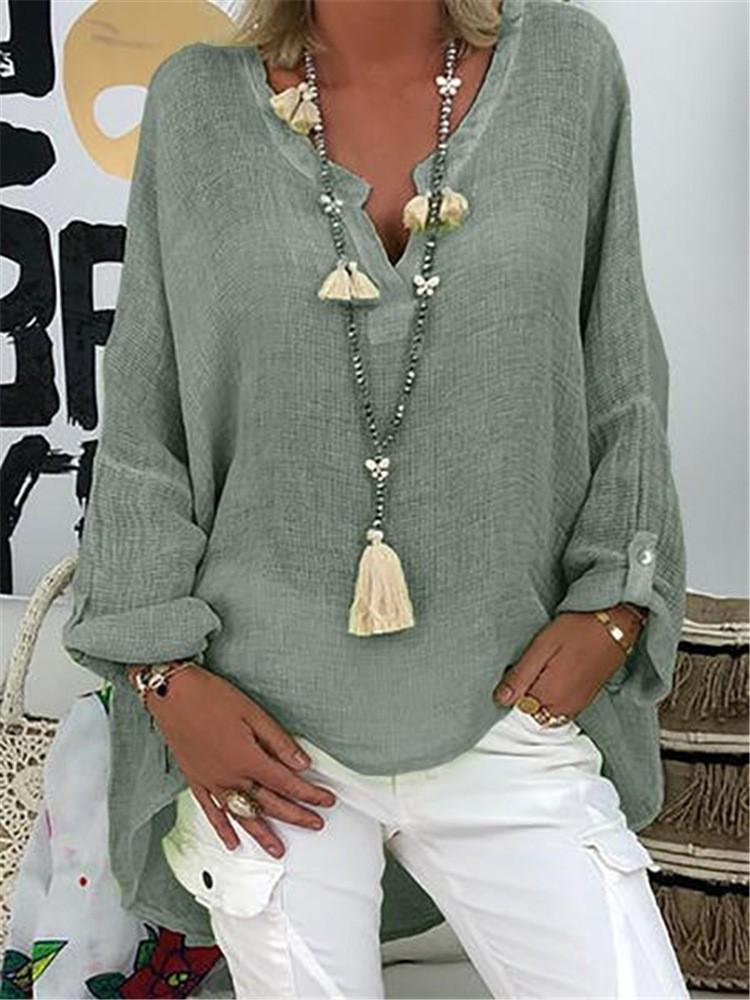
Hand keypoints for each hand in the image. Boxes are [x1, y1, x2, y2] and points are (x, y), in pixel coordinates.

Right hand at [143, 663, 336, 856]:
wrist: (172, 695)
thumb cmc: (211, 697)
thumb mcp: (253, 713)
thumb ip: (278, 742)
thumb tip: (302, 763)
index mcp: (248, 758)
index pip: (286, 783)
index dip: (309, 794)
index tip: (325, 801)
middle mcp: (230, 777)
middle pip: (269, 803)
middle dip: (296, 816)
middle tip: (315, 824)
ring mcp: (211, 782)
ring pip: (243, 815)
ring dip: (263, 834)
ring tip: (278, 849)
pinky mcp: (196, 781)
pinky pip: (211, 812)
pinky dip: (223, 830)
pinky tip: (233, 843)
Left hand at [492, 605, 643, 718]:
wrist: (616, 626)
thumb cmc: (579, 630)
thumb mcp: (542, 646)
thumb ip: (521, 676)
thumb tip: (500, 699)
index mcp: (549, 695)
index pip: (517, 711)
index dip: (510, 695)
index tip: (511, 678)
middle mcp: (563, 708)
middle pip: (531, 713)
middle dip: (523, 698)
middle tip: (527, 669)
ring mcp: (576, 706)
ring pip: (546, 713)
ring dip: (538, 698)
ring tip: (540, 670)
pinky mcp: (584, 701)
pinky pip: (560, 709)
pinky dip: (552, 699)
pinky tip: (553, 677)